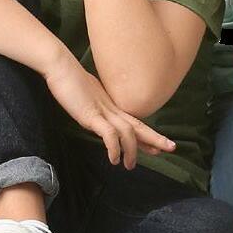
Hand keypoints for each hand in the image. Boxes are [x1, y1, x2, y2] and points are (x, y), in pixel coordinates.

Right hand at [41, 48, 175, 167]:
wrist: (61, 66)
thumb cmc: (70, 80)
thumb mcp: (86, 98)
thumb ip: (95, 108)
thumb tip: (98, 118)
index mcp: (111, 105)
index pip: (134, 122)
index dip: (148, 134)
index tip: (160, 145)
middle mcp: (111, 108)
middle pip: (138, 125)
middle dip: (155, 138)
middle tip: (171, 148)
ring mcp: (102, 111)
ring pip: (127, 132)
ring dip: (132, 150)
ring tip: (131, 166)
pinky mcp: (91, 114)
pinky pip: (109, 133)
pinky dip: (114, 147)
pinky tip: (114, 159)